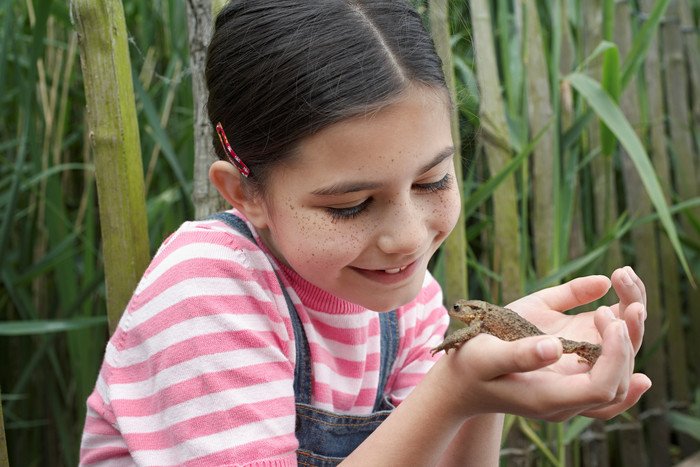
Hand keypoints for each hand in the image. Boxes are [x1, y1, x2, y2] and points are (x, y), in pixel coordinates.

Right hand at [435, 267, 650, 420]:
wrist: (460, 382)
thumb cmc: (468, 367)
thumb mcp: (486, 356)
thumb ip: (519, 354)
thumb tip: (556, 346)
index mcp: (547, 397)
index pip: (602, 387)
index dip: (615, 355)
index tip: (609, 318)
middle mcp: (564, 400)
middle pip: (618, 383)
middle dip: (629, 343)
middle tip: (626, 303)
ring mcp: (568, 391)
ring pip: (618, 379)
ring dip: (630, 340)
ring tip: (630, 299)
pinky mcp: (567, 377)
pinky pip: (607, 377)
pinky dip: (623, 353)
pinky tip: (627, 325)